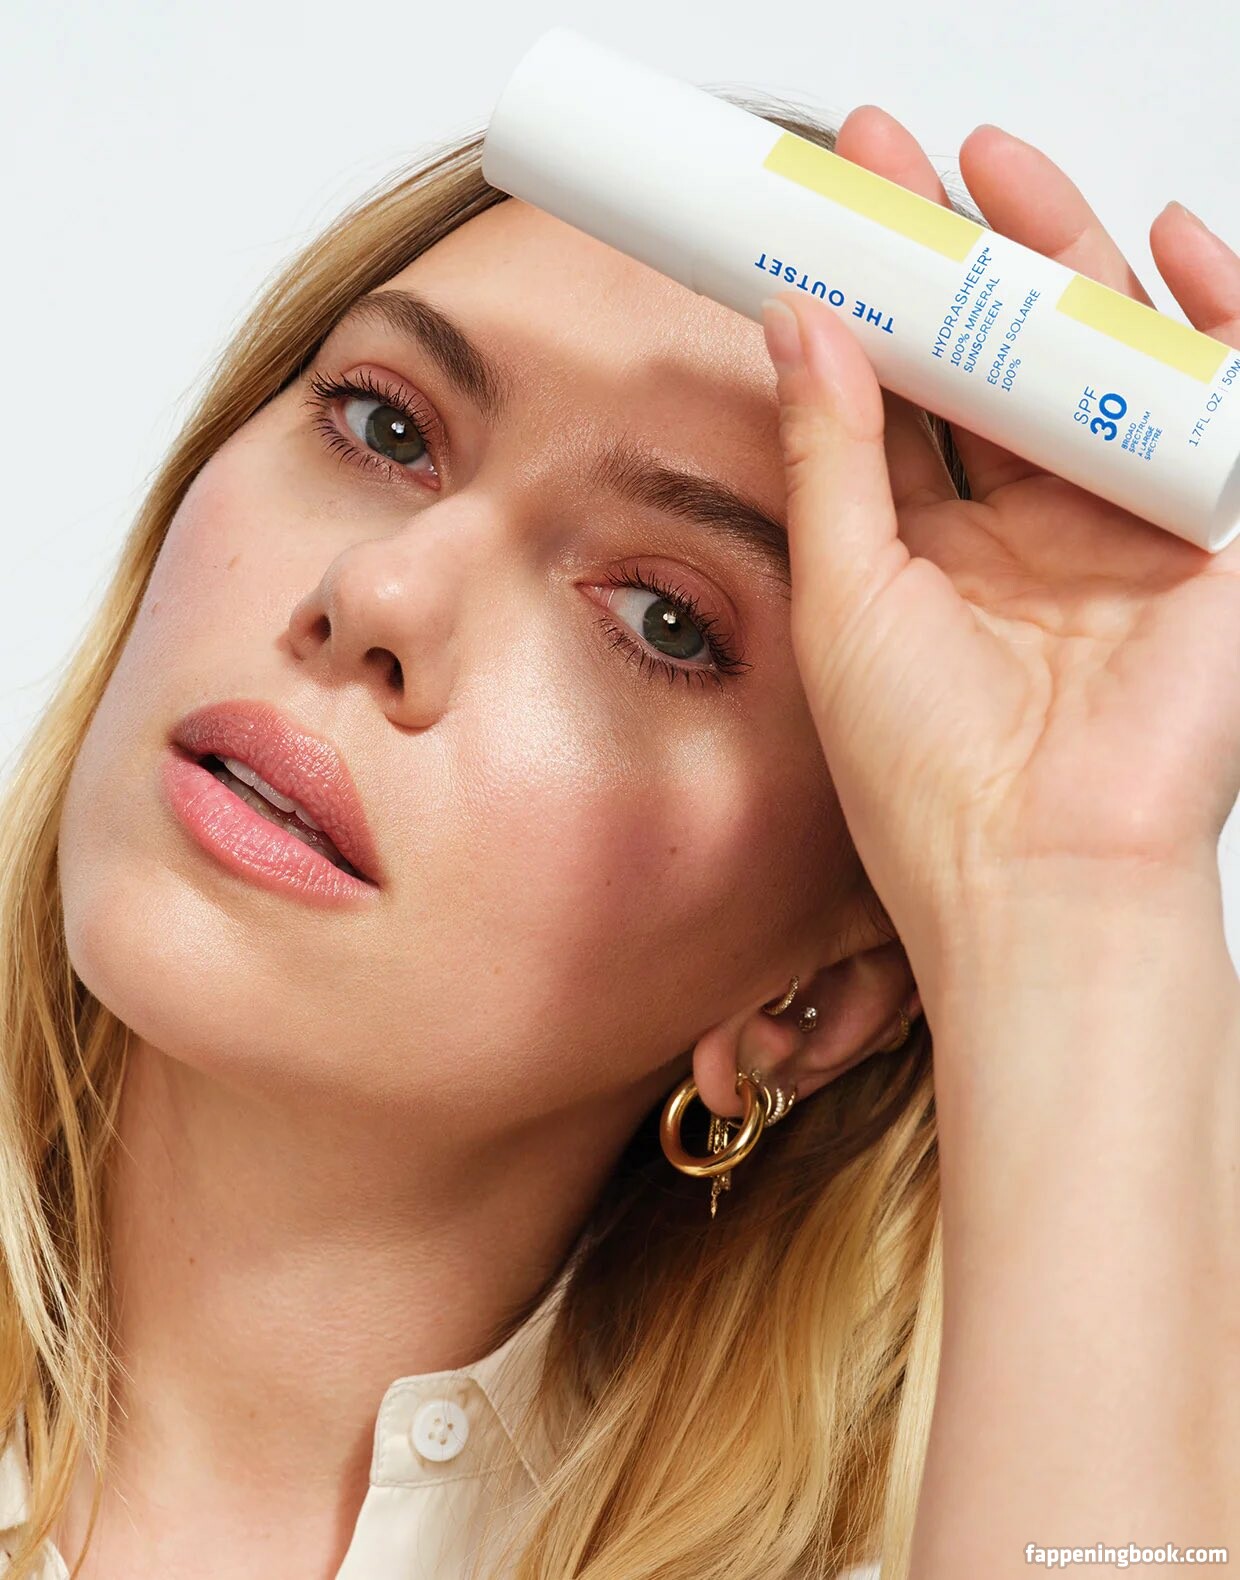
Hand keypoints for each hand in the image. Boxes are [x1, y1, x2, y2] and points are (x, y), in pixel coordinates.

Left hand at [762, 110, 1239, 989]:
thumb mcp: (843, 594)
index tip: (832, 209)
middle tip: (904, 162)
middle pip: (994, 360)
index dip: (874, 299)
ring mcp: (1117, 528)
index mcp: (929, 553)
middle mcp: (1024, 533)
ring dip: (1057, 261)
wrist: (1038, 872)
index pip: (903, 395)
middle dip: (956, 255)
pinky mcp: (1206, 535)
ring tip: (998, 172)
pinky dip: (1209, 320)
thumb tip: (798, 326)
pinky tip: (1167, 249)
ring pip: (1095, 362)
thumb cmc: (928, 774)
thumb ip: (829, 456)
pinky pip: (1218, 401)